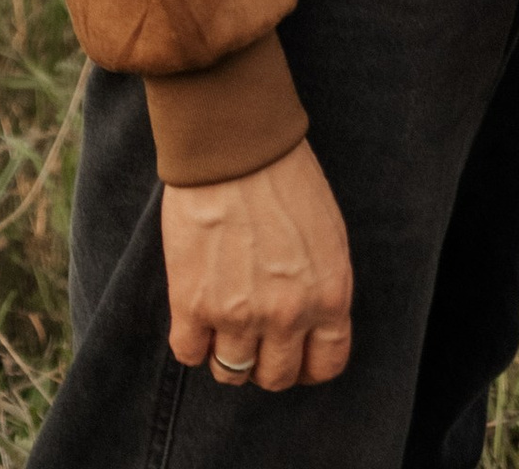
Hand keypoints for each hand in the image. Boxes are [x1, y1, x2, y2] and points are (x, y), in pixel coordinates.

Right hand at [162, 138, 353, 392]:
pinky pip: (188, 353)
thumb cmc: (283, 174)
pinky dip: (191, 341)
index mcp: (330, 295)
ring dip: (226, 353)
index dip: (307, 364)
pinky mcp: (192, 304)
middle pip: (276, 376)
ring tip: (221, 322)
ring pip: (231, 372)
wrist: (233, 142)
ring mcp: (239, 314)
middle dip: (265, 361)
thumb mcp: (328, 233)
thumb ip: (322, 284)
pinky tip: (194, 313)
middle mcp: (288, 315)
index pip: (326, 364)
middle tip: (253, 335)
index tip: (293, 353)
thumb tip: (310, 322)